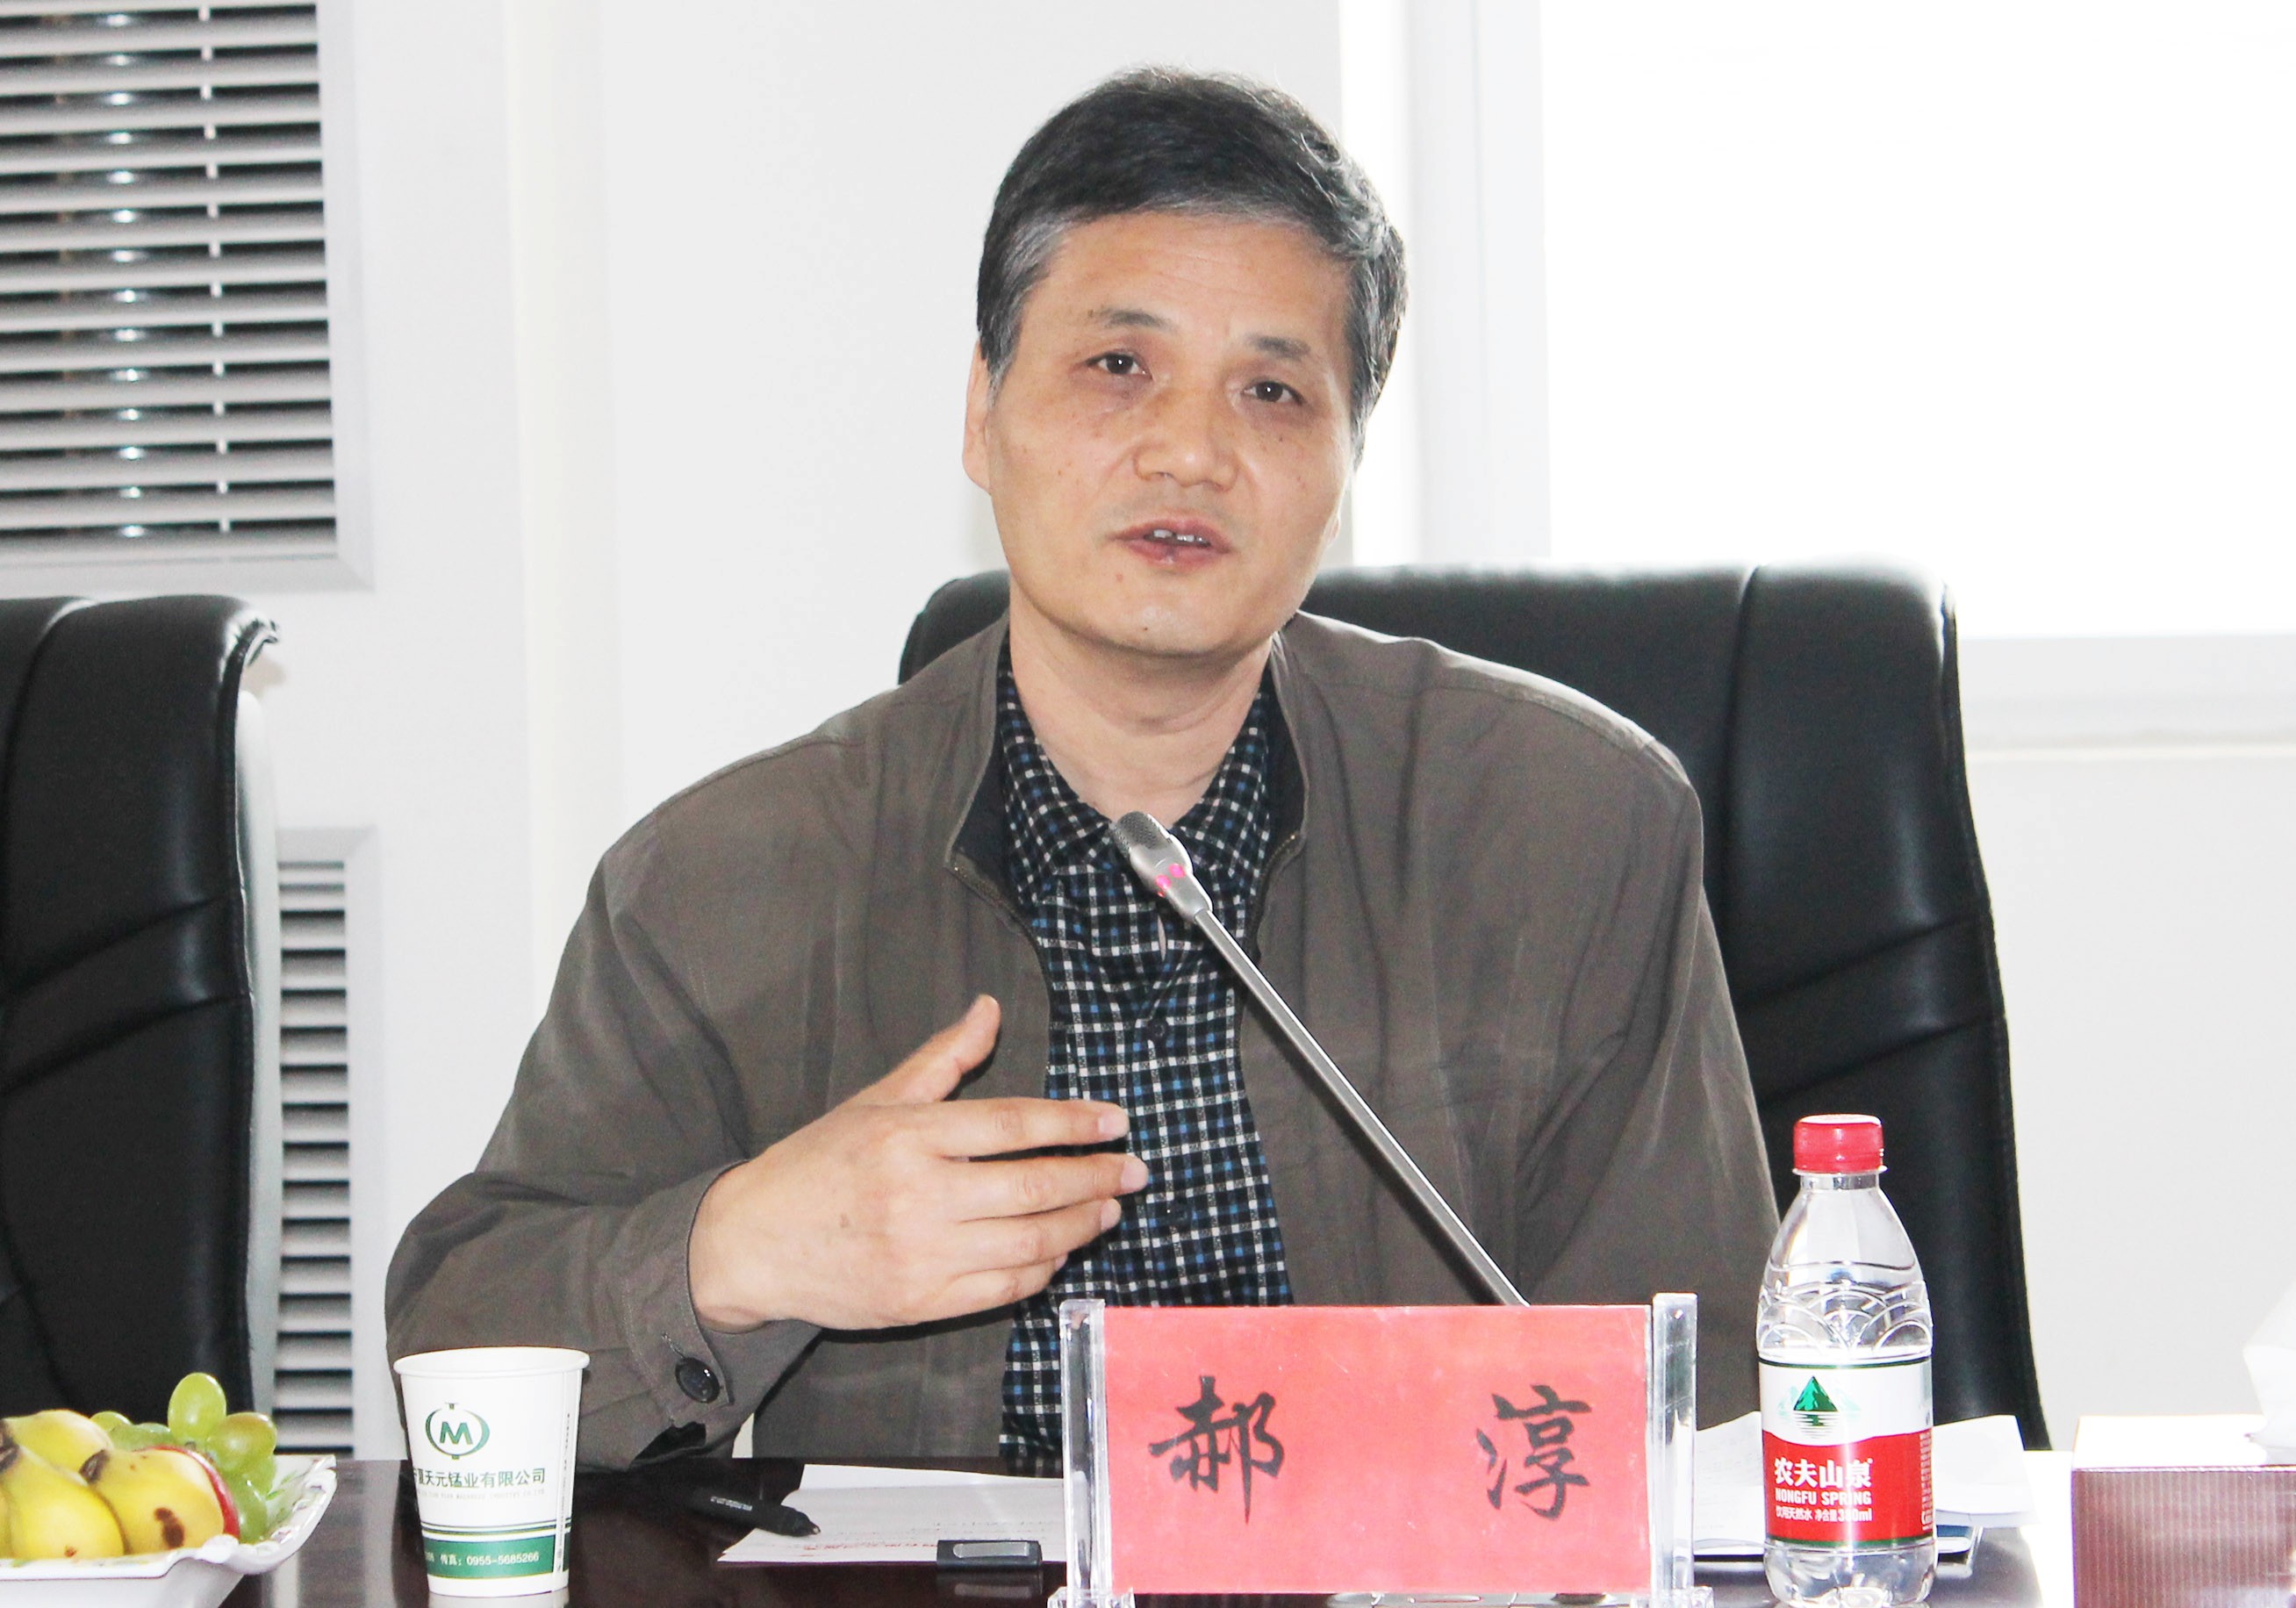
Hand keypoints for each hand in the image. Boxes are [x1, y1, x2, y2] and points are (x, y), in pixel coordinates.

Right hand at [688, 995, 1146, 1331]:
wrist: (751, 1244)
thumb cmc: (817, 1165)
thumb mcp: (876, 1100)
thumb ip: (942, 1058)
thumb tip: (988, 1008)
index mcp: (908, 1135)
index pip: (1012, 1125)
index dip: (1073, 1123)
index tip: (1116, 1123)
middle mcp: (918, 1195)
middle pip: (1032, 1186)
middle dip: (1095, 1178)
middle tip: (1133, 1171)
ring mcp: (921, 1253)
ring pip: (1028, 1241)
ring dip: (1080, 1225)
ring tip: (1107, 1209)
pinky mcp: (920, 1301)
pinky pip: (1002, 1288)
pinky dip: (1042, 1270)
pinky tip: (1061, 1251)